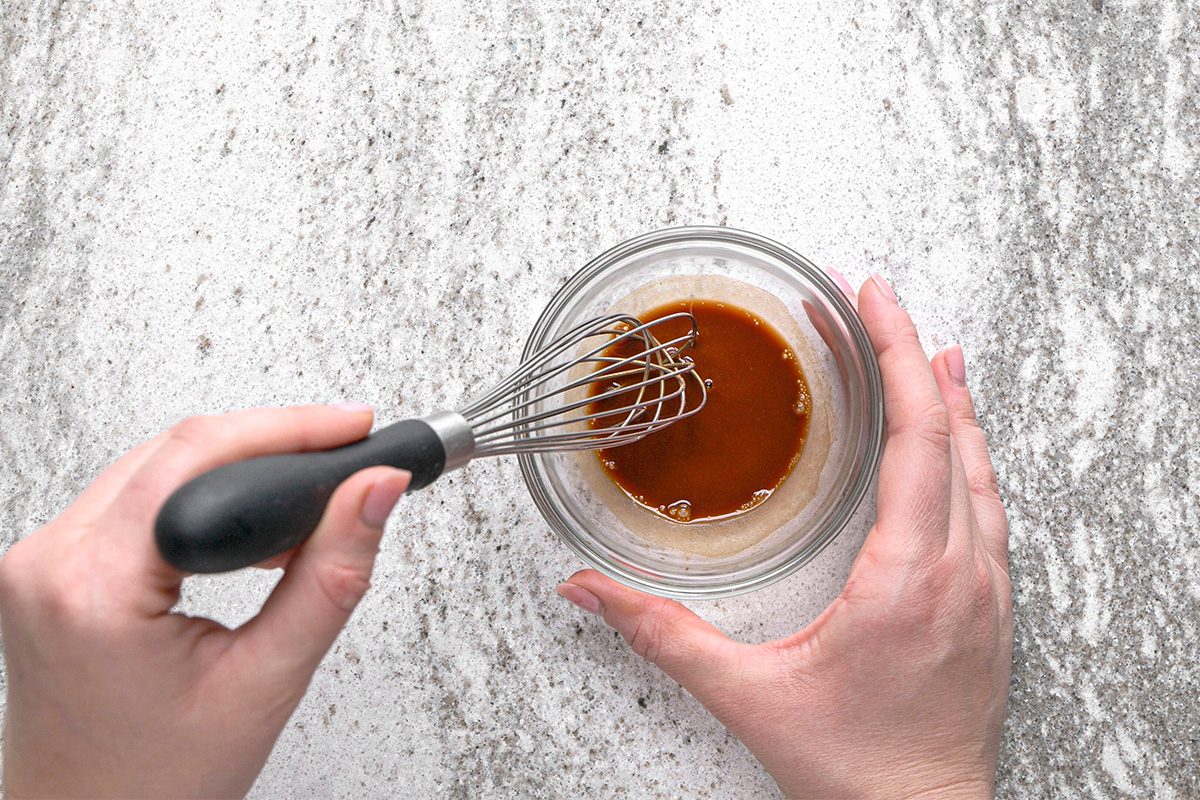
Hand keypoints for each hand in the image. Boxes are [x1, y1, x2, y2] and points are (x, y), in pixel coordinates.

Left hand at [0, 405, 409, 798]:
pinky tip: (242, 527)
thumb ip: (331, 578)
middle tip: (345, 457)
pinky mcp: (47, 570)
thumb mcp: (267, 681)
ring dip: (233, 470)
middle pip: (174, 450)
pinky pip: (128, 499)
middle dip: (270, 443)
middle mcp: (48, 562)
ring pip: (151, 466)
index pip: (197, 454)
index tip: (352, 429)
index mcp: (92, 587)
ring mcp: (38, 562)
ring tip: (303, 505)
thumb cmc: (156, 785)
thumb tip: (372, 495)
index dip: (289, 428)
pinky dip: (194, 497)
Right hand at [557, 274, 1010, 798]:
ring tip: (932, 356)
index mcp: (908, 577)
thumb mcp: (746, 695)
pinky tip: (961, 450)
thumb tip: (589, 590)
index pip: (918, 437)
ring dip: (956, 406)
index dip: (897, 356)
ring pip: (984, 472)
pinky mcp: (992, 611)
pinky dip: (973, 458)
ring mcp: (988, 592)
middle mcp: (963, 573)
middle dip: (919, 360)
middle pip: (957, 437)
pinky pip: (992, 509)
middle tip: (885, 307)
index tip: (876, 300)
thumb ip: (660, 635)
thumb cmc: (853, 769)